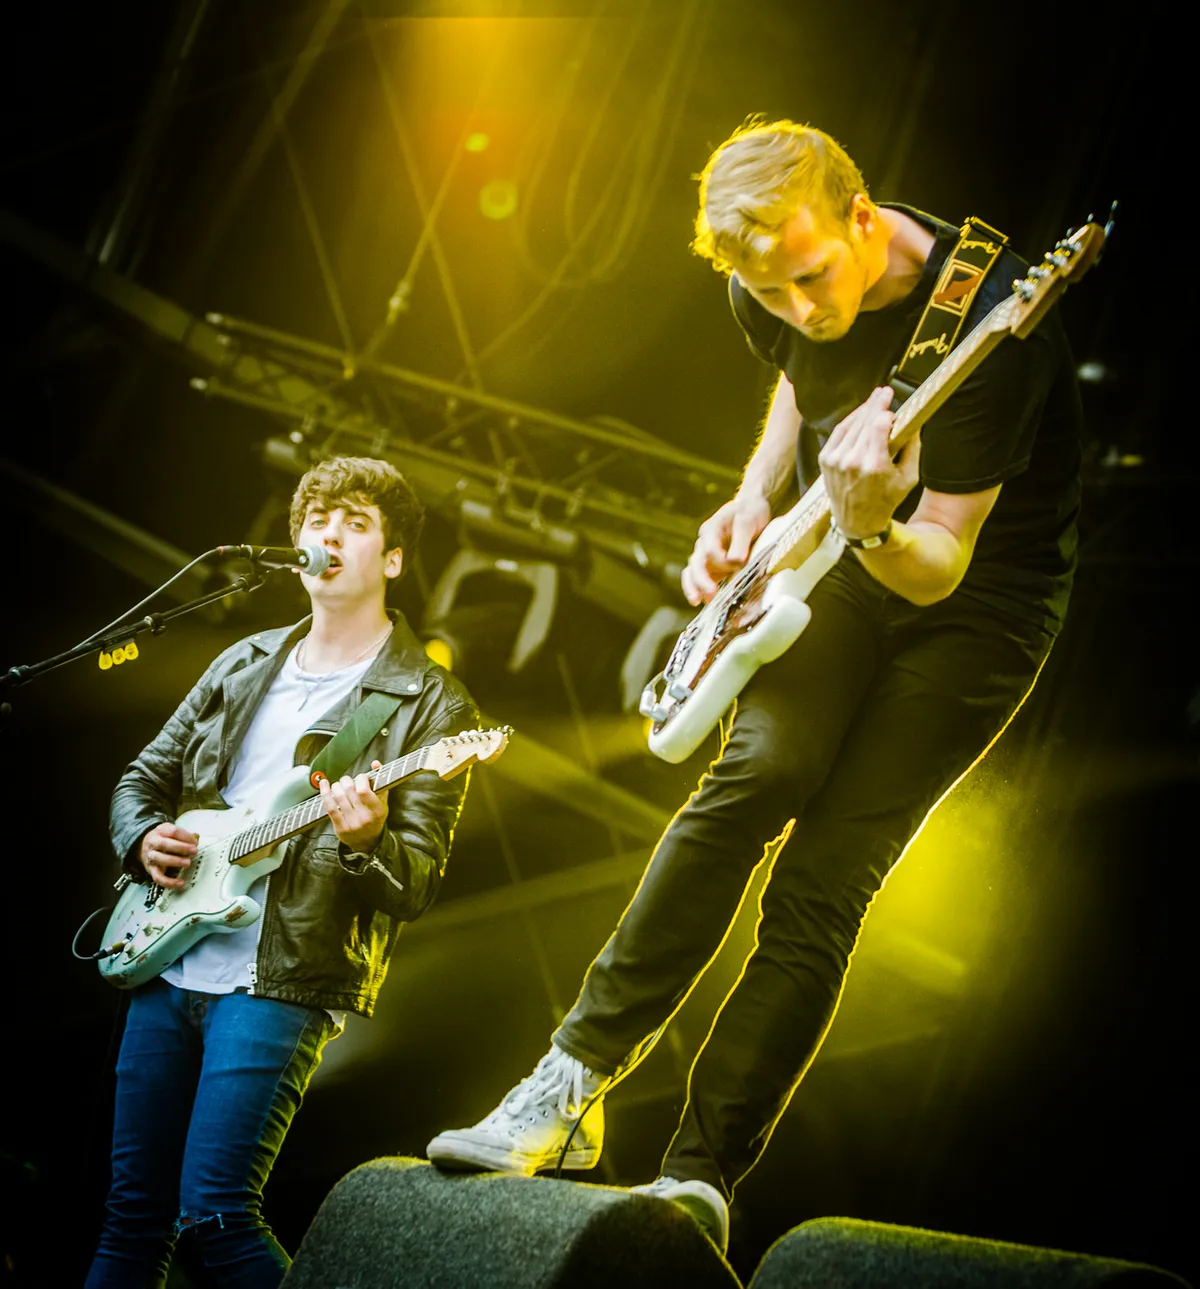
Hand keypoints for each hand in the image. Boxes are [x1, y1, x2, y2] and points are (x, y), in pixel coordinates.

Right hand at [140, 822, 198, 889]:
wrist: (143, 846)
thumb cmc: (164, 839)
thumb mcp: (172, 832)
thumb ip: (185, 835)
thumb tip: (197, 837)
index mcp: (160, 831)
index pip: (173, 831)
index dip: (186, 836)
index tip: (195, 842)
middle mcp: (153, 842)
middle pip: (164, 844)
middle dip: (181, 848)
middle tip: (194, 851)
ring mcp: (150, 856)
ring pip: (159, 859)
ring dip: (175, 861)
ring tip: (188, 863)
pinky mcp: (151, 870)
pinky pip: (158, 877)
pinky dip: (169, 882)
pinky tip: (180, 883)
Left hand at [320, 760, 388, 851]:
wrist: (368, 842)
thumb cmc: (375, 817)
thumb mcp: (382, 801)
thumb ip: (380, 781)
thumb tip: (376, 763)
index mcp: (377, 809)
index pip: (363, 790)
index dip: (360, 779)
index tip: (361, 778)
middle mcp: (364, 817)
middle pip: (349, 791)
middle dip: (346, 780)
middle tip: (347, 781)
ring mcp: (351, 823)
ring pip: (338, 797)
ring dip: (336, 786)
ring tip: (339, 785)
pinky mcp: (340, 828)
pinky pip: (329, 807)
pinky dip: (325, 793)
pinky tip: (324, 784)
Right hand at [681, 492, 771, 605]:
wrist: (749, 508)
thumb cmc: (749, 512)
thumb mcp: (748, 521)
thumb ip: (741, 540)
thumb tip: (735, 561)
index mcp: (711, 529)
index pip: (710, 549)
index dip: (722, 560)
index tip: (738, 564)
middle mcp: (704, 543)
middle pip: (696, 563)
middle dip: (702, 579)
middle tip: (711, 593)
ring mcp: (705, 555)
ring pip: (692, 572)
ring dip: (694, 587)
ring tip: (697, 601)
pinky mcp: (711, 565)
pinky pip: (698, 578)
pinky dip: (697, 589)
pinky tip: (703, 602)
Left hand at [818, 386, 919, 539]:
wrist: (856, 522)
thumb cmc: (886, 501)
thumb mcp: (908, 478)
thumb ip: (912, 448)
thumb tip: (913, 422)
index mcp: (874, 466)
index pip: (878, 426)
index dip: (884, 411)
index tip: (891, 403)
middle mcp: (852, 461)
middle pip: (865, 422)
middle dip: (876, 404)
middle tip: (885, 391)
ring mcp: (835, 460)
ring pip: (851, 425)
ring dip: (864, 410)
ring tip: (875, 398)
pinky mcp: (825, 459)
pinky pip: (839, 432)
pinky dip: (850, 421)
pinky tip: (860, 413)